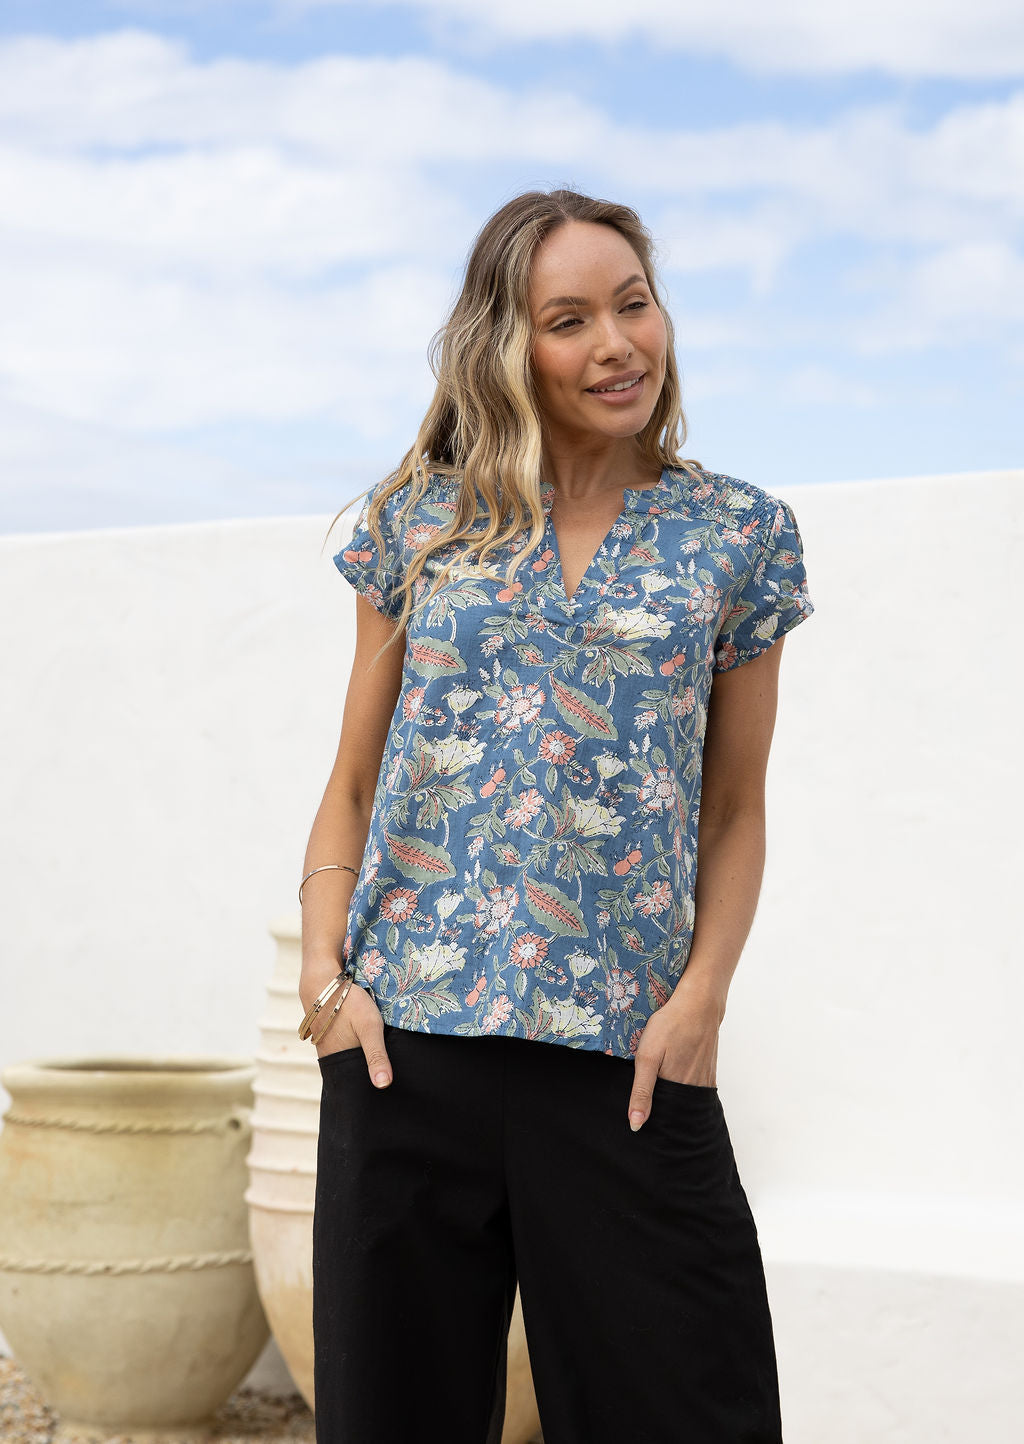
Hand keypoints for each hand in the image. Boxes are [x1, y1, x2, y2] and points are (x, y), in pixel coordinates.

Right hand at [298, 970, 392, 1087]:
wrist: (322, 980)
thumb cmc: (348, 1003)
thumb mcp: (369, 1027)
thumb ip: (377, 1055)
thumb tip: (383, 1086)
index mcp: (339, 1062)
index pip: (357, 1083)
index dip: (369, 1086)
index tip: (385, 1088)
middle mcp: (330, 1057)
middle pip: (353, 1071)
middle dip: (366, 1073)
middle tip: (386, 1073)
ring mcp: (326, 1044)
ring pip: (348, 1057)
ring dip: (360, 1057)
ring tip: (378, 1058)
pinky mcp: (327, 1032)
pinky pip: (343, 1045)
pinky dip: (353, 1045)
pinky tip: (361, 1039)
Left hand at [626, 992, 721, 1131]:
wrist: (699, 1003)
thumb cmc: (670, 1026)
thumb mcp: (647, 1057)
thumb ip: (641, 1091)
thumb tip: (636, 1124)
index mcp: (677, 1088)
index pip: (663, 1117)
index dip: (652, 1119)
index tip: (639, 1118)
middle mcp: (694, 1088)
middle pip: (677, 1110)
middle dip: (663, 1111)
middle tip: (649, 1102)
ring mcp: (705, 1079)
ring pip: (687, 1099)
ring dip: (675, 1100)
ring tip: (661, 1092)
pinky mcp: (710, 1069)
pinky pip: (698, 1088)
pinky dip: (687, 1090)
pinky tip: (677, 1079)